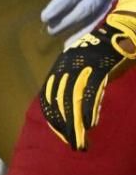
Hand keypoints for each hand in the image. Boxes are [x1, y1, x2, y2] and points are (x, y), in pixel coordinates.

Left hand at [23, 0, 111, 40]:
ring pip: (98, 15)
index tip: (44, 17)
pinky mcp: (118, 0)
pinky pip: (107, 18)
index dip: (59, 5)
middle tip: (50, 30)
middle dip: (68, 21)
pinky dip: (95, 30)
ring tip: (67, 43)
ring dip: (82, 30)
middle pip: (86, 7)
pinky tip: (84, 41)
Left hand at [40, 0, 135, 150]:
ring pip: (74, 99)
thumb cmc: (107, 52)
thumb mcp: (86, 67)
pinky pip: (93, 91)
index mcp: (61, 67)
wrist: (124, 29)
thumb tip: (76, 107)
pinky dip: (90, 109)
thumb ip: (77, 84)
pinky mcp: (101, 66)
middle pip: (60, 101)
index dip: (54, 118)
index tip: (60, 135)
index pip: (49, 97)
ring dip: (77, 124)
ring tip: (81, 142)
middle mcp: (67, 66)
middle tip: (73, 144)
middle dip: (65, 126)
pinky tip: (91, 124)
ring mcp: (83, 65)